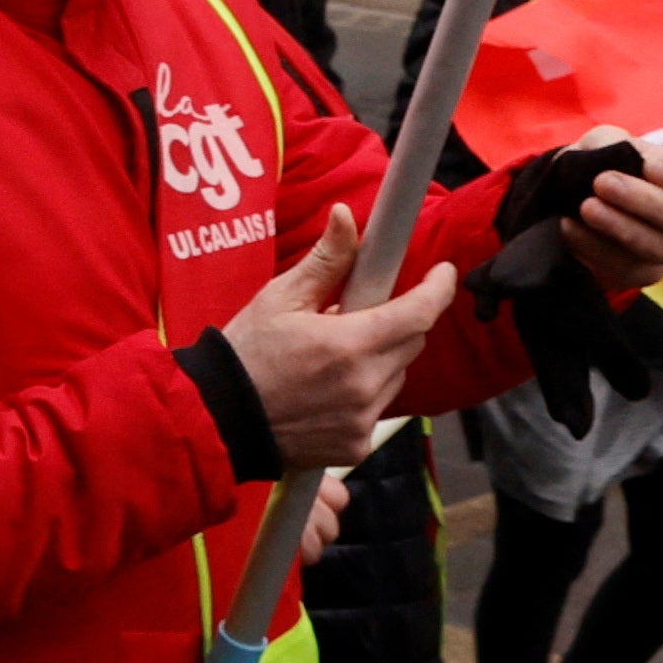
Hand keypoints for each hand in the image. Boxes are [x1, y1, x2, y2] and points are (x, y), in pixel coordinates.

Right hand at [214, 229, 458, 472]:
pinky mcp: (357, 446)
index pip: (417, 313)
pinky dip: (364, 392)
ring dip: (381, 358)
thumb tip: (346, 217)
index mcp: (347, 344)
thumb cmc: (246, 356)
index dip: (438, 289)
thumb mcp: (279, 300)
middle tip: (360, 313)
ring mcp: (362, 421)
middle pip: (411, 343)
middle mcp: (364, 387)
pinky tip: (328, 389)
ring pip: (396, 376)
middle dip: (397, 321)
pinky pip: (378, 409)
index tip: (443, 273)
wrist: (218, 421)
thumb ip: (325, 262)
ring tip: (335, 356)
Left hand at [566, 144, 662, 289]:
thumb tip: (620, 160)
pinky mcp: (641, 274)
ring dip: (619, 227)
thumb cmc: (602, 162)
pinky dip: (596, 248)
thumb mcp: (604, 141)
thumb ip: (614, 143)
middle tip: (602, 182)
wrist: (571, 195)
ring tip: (586, 207)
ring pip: (657, 248)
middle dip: (642, 200)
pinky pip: (627, 270)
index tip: (650, 165)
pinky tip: (572, 227)